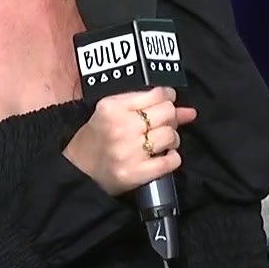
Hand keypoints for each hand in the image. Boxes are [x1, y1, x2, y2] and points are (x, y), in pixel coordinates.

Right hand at [63, 87, 197, 196]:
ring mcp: (129, 151)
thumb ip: (148, 105)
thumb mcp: (113, 112)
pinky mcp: (135, 173)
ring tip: (161, 143)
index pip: (157, 94)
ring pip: (171, 136)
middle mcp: (121, 127)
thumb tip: (189, 111)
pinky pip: (171, 161)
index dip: (168, 98)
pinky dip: (172, 159)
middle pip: (167, 113)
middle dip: (171, 119)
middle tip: (163, 125)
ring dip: (172, 140)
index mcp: (113, 107)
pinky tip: (163, 157)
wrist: (79, 170)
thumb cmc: (98, 138)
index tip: (167, 103)